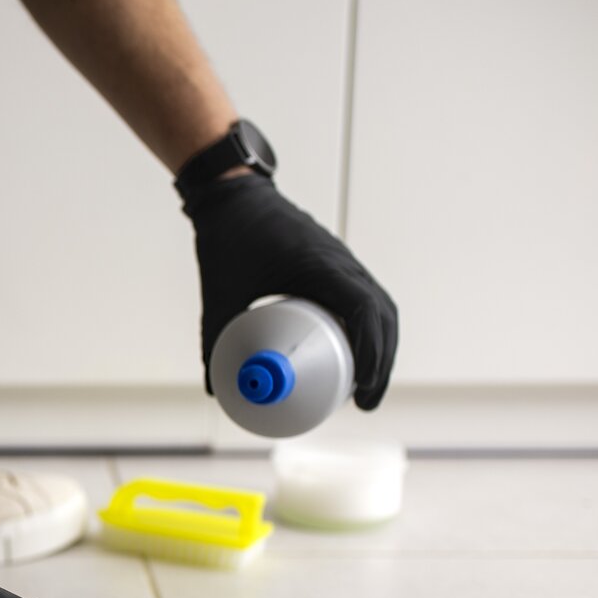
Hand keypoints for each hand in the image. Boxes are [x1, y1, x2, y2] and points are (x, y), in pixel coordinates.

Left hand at [185, 173, 398, 409]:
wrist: (233, 196)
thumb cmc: (227, 237)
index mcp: (320, 264)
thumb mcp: (219, 292)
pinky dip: (367, 330)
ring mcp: (342, 262)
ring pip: (379, 308)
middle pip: (383, 316)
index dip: (371, 352)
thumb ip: (214, 338)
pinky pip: (364, 300)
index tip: (363, 388)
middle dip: (381, 361)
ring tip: (364, 387)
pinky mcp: (336, 266)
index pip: (364, 310)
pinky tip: (353, 356)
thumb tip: (216, 388)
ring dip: (379, 347)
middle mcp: (341, 262)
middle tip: (365, 402)